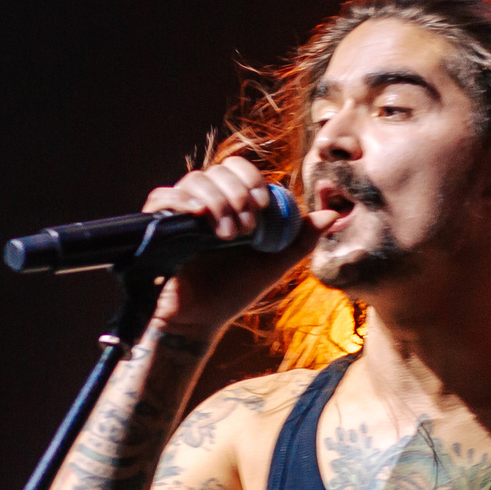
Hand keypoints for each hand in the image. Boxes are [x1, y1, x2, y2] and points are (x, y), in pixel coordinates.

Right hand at [146, 155, 329, 336]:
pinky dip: (182, 201)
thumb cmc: (234, 291)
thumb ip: (299, 240)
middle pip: (218, 170)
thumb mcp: (273, 264)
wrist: (201, 320)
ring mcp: (181, 212)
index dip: (252, 179)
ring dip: (218, 202)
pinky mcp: (158, 225)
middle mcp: (206, 202)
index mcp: (231, 204)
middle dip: (238, 193)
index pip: (239, 169)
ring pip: (195, 180)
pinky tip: (199, 219)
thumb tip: (332, 215)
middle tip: (248, 226)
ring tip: (230, 235)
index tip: (264, 205)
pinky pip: (163, 197)